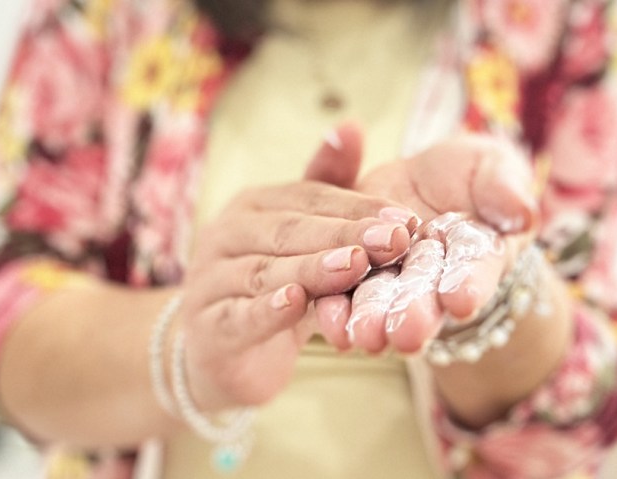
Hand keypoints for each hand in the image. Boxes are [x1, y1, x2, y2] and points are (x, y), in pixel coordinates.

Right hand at [178, 141, 418, 410]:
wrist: (224, 351)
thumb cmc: (276, 285)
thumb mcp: (304, 240)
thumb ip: (327, 187)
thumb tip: (351, 126)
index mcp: (254, 204)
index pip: (311, 198)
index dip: (360, 207)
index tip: (409, 219)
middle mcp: (226, 233)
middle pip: (289, 230)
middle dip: (345, 234)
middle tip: (395, 240)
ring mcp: (210, 279)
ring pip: (265, 270)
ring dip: (311, 268)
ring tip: (355, 266)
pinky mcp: (207, 327)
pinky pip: (239, 315)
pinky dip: (267, 310)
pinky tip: (296, 304)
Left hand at [310, 126, 536, 353]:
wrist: (431, 182)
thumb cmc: (475, 176)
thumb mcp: (494, 169)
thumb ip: (503, 188)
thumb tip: (522, 212)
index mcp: (478, 253)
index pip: (475, 270)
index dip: (469, 285)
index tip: (461, 300)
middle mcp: (434, 276)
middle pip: (425, 296)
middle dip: (415, 315)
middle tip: (405, 335)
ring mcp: (392, 278)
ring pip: (382, 301)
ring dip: (372, 320)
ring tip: (362, 336)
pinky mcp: (354, 270)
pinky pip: (343, 291)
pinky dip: (335, 309)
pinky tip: (327, 320)